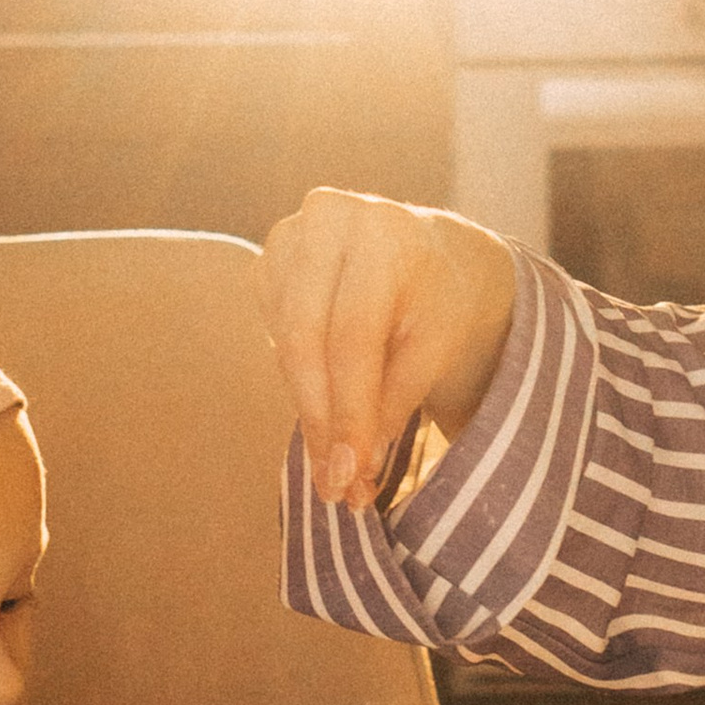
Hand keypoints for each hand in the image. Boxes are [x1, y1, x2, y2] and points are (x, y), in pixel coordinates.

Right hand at [257, 189, 516, 509]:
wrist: (423, 255)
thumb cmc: (437, 302)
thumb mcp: (436, 345)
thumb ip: (394, 401)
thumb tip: (352, 471)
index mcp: (382, 232)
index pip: (354, 336)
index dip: (348, 410)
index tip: (349, 473)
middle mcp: (327, 219)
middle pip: (306, 340)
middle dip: (321, 419)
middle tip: (333, 484)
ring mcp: (289, 236)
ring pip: (285, 344)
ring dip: (307, 408)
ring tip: (332, 459)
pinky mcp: (267, 259)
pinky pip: (274, 335)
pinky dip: (299, 377)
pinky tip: (324, 397)